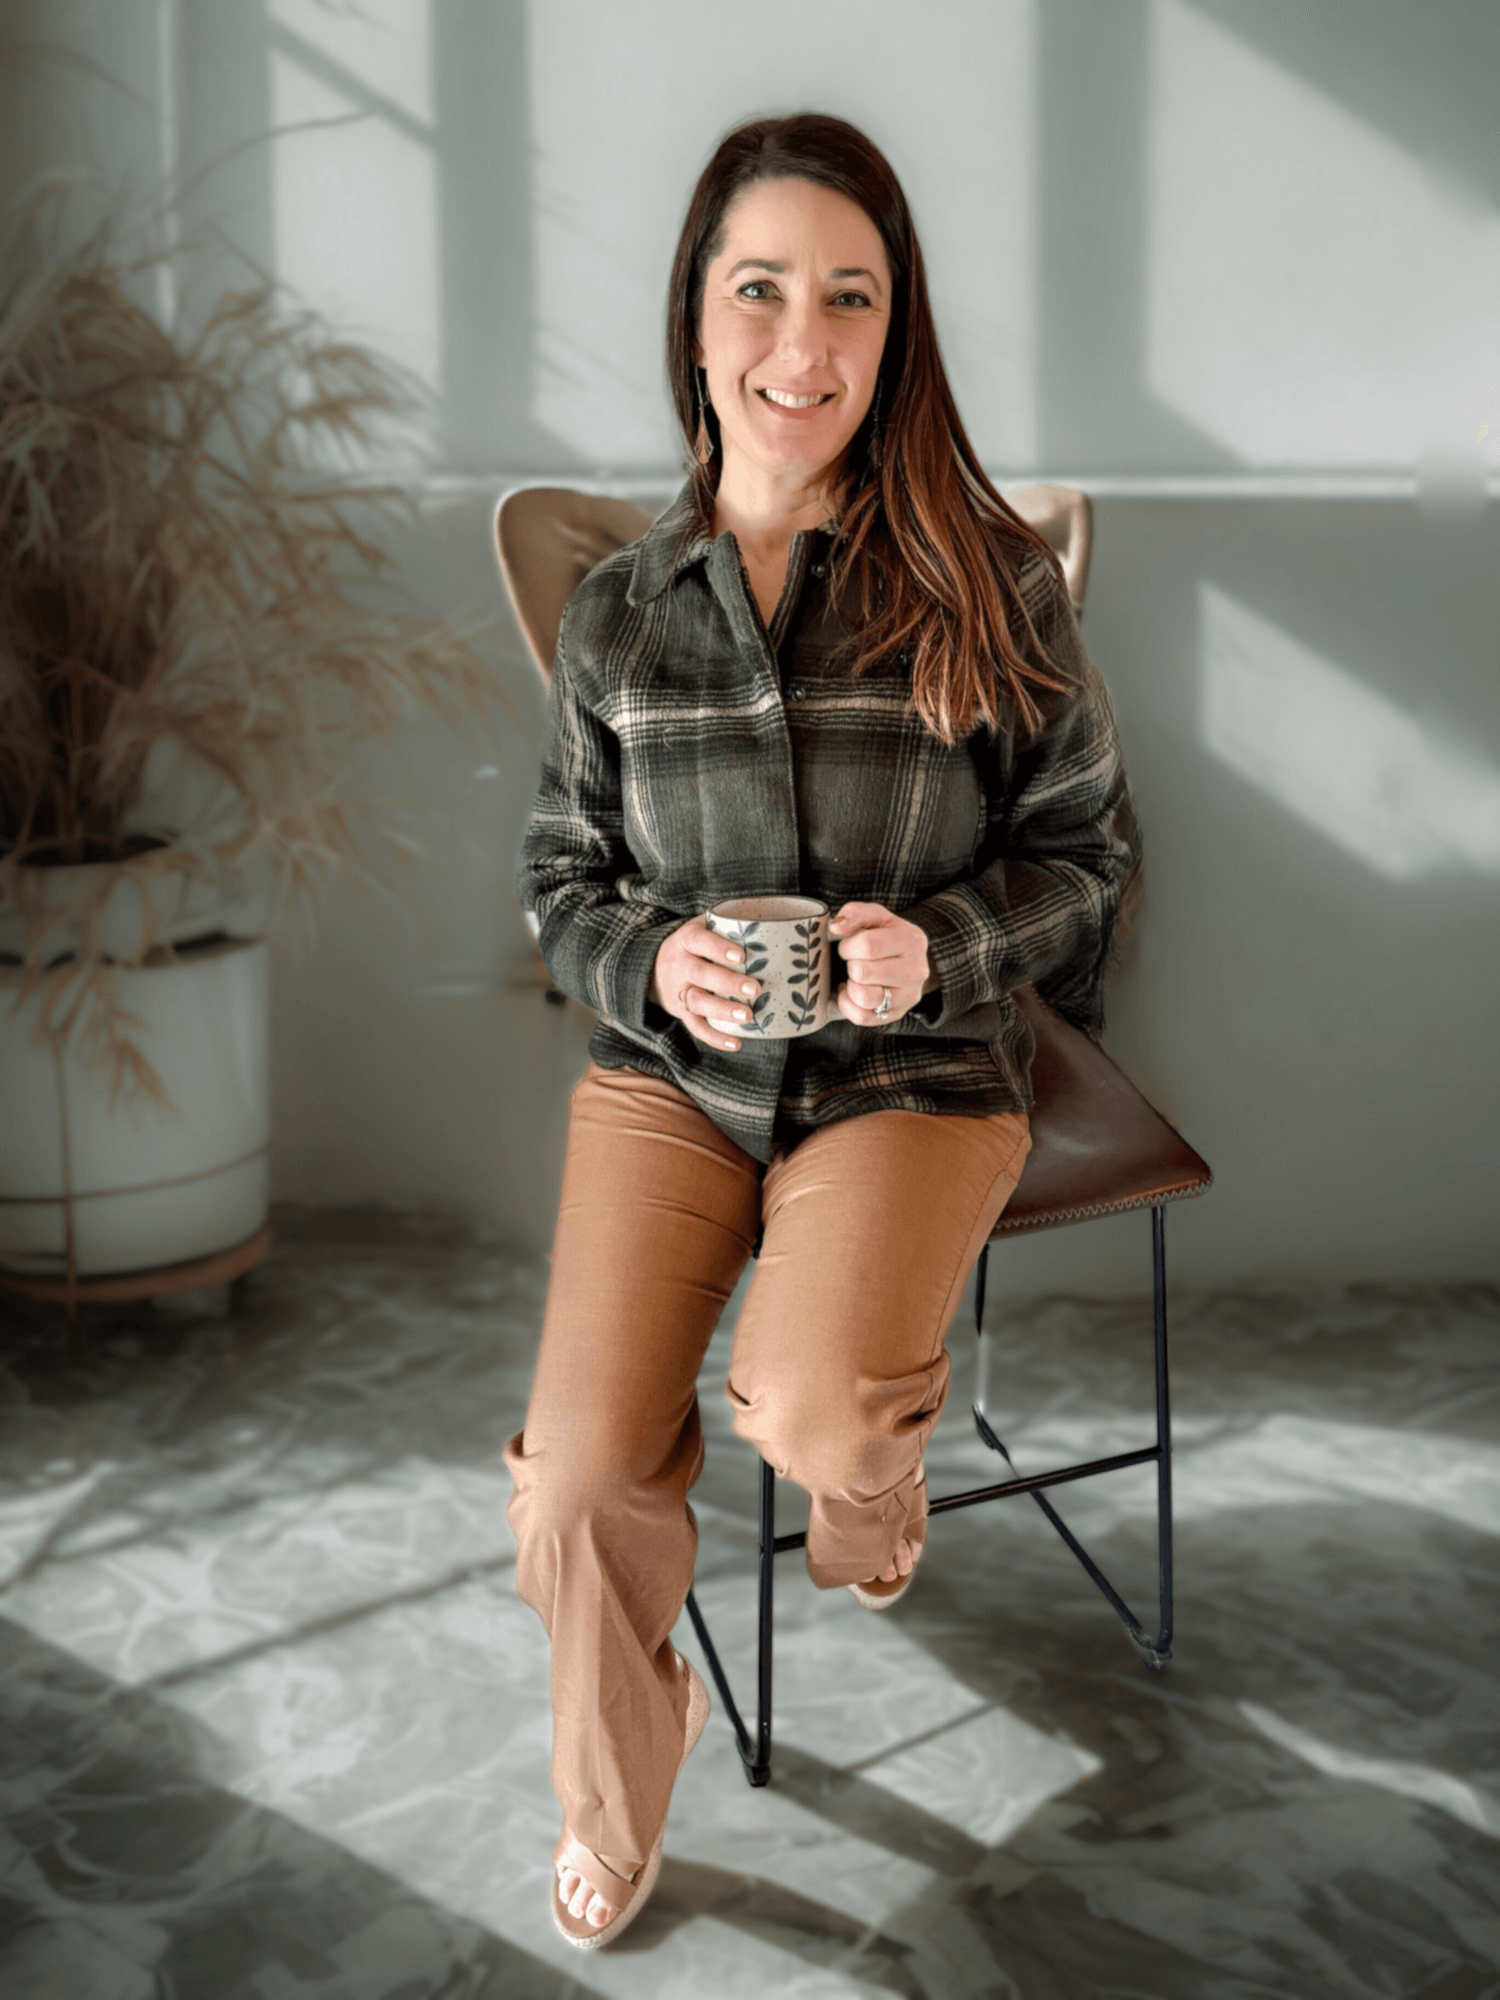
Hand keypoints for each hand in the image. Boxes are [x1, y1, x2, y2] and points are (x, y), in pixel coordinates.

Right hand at [649, 915, 760, 1051]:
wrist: (653, 968)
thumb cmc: (695, 945)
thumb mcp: (703, 926)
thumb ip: (730, 924)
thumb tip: (779, 924)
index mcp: (685, 940)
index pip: (698, 940)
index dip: (718, 948)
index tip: (742, 955)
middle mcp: (679, 965)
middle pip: (699, 974)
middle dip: (727, 982)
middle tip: (755, 988)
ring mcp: (679, 991)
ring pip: (696, 1002)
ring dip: (722, 1010)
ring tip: (748, 1016)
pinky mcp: (681, 1012)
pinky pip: (695, 1027)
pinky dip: (714, 1037)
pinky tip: (735, 1043)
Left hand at [829, 902, 935, 1026]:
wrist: (908, 962)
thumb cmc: (886, 937)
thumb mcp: (876, 917)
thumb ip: (855, 912)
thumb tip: (836, 927)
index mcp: (912, 940)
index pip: (868, 946)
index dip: (848, 946)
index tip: (848, 946)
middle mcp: (916, 970)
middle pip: (862, 972)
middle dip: (850, 965)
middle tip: (854, 961)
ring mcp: (908, 996)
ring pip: (864, 997)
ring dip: (851, 985)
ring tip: (856, 977)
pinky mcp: (896, 1014)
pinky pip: (861, 1017)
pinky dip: (847, 1004)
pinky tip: (851, 992)